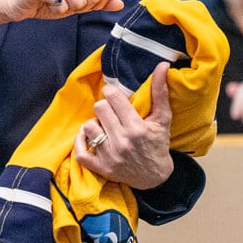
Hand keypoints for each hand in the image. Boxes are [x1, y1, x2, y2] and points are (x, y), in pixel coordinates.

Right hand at [0, 0, 122, 29]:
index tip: (78, 1)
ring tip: (54, 3)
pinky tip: (46, 4)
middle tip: (64, 3)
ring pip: (80, 1)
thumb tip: (120, 3)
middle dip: (81, 7)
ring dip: (67, 9)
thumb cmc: (46, 0)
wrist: (15, 2)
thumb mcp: (77, 2)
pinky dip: (55, 11)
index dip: (96, 1)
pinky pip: (62, 6)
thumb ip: (99, 1)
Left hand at [74, 62, 173, 189]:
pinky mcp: (101, 168)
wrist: (155, 177)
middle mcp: (122, 142)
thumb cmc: (157, 144)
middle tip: (112, 113)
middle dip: (105, 108)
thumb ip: (159, 91)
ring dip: (94, 124)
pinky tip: (89, 137)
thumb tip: (162, 65)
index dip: (111, 93)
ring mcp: (110, 157)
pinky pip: (80, 152)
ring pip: (88, 126)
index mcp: (137, 128)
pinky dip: (80, 142)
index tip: (114, 96)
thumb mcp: (162, 118)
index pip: (112, 98)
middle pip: (99, 109)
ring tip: (104, 126)